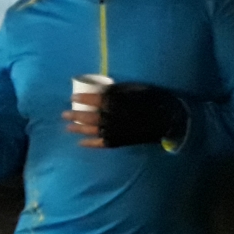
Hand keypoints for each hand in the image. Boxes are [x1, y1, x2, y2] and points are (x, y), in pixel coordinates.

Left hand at [61, 83, 186, 147]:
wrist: (168, 120)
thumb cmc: (153, 99)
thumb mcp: (136, 88)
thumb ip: (118, 90)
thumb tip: (100, 89)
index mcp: (120, 102)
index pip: (96, 101)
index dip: (82, 99)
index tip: (72, 98)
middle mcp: (116, 117)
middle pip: (91, 117)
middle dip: (76, 116)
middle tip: (64, 114)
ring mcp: (118, 131)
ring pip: (94, 131)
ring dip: (79, 129)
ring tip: (68, 127)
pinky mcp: (121, 141)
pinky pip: (103, 144)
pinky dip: (91, 144)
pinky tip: (81, 143)